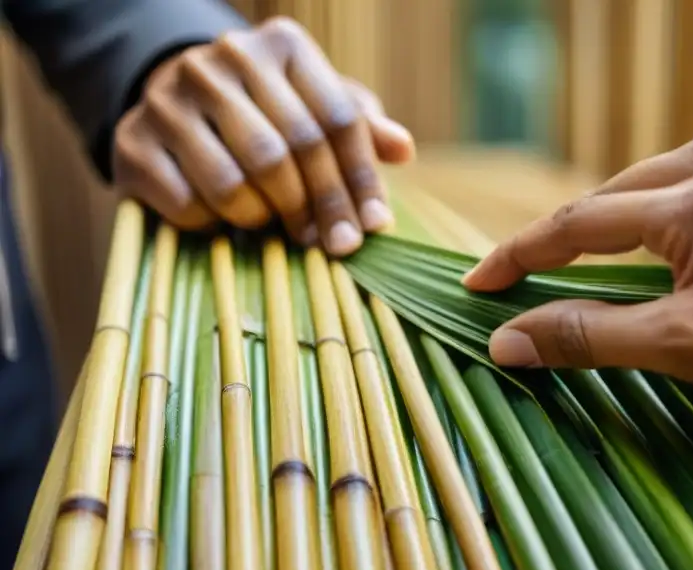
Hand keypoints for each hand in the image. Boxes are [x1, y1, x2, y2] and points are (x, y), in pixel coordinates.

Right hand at [113, 17, 414, 255]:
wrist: (174, 104)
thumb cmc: (267, 113)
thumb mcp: (317, 108)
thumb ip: (361, 127)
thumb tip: (403, 150)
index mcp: (282, 46)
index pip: (337, 120)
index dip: (360, 181)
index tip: (374, 228)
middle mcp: (223, 59)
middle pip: (291, 150)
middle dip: (320, 208)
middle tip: (333, 245)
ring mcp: (171, 97)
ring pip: (237, 181)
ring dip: (263, 217)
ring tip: (271, 223)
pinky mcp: (134, 139)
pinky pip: (189, 202)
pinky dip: (213, 224)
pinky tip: (222, 219)